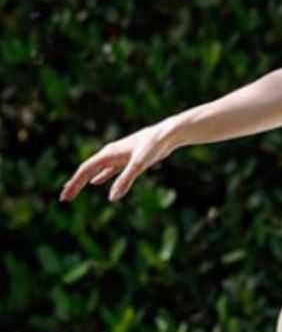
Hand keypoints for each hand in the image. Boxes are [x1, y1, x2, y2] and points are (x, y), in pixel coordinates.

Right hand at [59, 116, 181, 202]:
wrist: (167, 134)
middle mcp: (110, 154)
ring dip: (85, 180)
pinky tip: (96, 182)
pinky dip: (101, 176)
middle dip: (75, 183)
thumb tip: (112, 198)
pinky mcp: (128, 159)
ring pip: (97, 170)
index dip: (74, 183)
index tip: (65, 197)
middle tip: (64, 197)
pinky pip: (109, 169)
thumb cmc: (153, 146)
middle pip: (87, 170)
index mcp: (108, 154)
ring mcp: (118, 156)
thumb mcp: (139, 164)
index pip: (85, 170)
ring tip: (74, 189)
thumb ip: (125, 180)